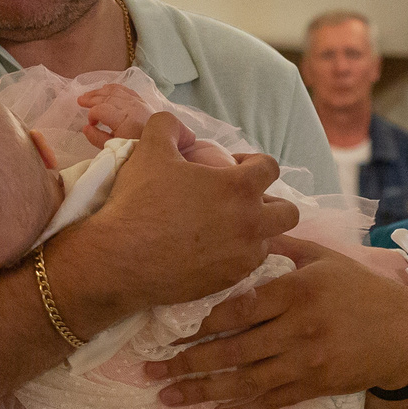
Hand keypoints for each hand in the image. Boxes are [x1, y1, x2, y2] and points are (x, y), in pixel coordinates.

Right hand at [58, 114, 295, 316]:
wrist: (119, 259)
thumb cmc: (137, 201)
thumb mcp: (149, 150)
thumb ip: (169, 127)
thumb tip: (181, 128)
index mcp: (239, 187)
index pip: (270, 167)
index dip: (253, 164)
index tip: (233, 168)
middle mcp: (251, 223)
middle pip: (288, 212)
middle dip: (270, 202)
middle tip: (240, 202)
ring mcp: (242, 257)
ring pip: (269, 242)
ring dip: (254, 232)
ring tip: (226, 229)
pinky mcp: (229, 282)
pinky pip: (247, 268)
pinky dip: (236, 258)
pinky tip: (211, 252)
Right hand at [74, 83, 175, 148]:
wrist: (160, 145)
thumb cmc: (136, 148)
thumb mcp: (115, 147)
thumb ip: (98, 138)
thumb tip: (86, 127)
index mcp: (124, 119)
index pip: (101, 109)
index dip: (92, 114)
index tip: (91, 124)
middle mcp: (131, 106)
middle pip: (106, 97)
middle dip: (91, 98)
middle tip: (79, 101)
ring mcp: (137, 101)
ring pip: (115, 91)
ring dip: (99, 91)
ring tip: (88, 95)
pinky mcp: (141, 100)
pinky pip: (125, 89)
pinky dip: (113, 87)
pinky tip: (104, 88)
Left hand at [148, 238, 407, 408]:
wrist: (404, 333)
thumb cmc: (359, 289)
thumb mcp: (324, 258)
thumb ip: (282, 247)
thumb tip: (244, 228)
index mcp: (297, 292)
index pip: (238, 309)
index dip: (201, 323)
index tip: (167, 331)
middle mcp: (299, 329)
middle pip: (233, 350)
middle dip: (187, 363)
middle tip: (150, 372)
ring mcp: (306, 362)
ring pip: (246, 381)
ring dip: (203, 392)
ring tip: (168, 398)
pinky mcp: (315, 386)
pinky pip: (270, 400)